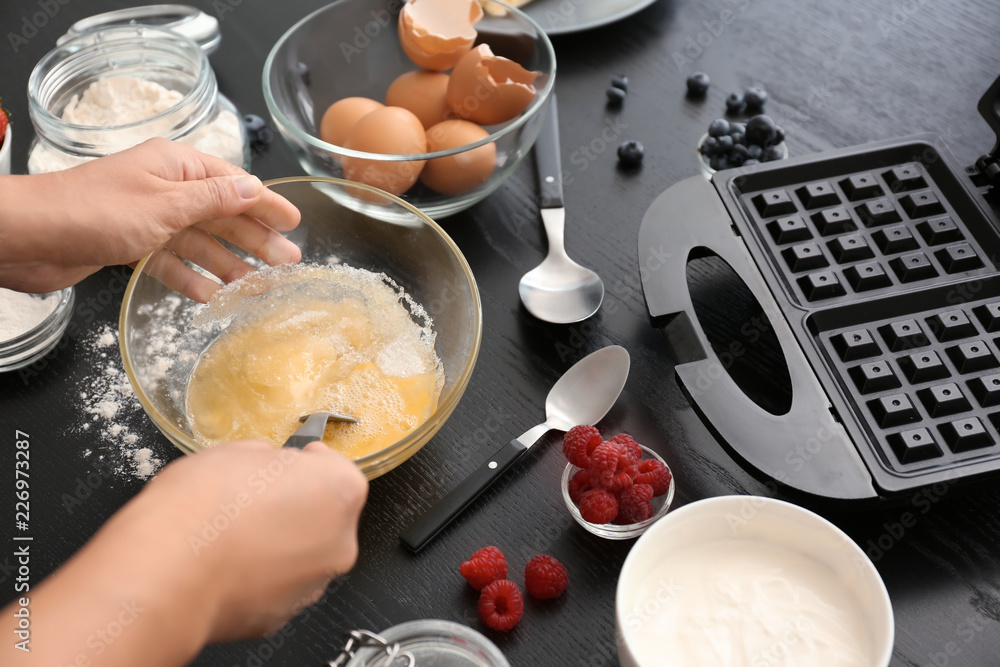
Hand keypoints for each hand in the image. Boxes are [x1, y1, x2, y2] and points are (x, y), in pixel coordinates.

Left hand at [0, 138, 300, 301]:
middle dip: (255, 238)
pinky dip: (190, 277)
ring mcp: (148, 217)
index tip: (294, 223)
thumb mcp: (165, 204)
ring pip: (199, 241)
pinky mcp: (130, 244)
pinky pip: (171, 261)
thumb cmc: (94, 212)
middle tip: (286, 262)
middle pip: (222, 214)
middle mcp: (165, 188)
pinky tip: (209, 295)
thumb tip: (254, 190)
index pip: (235, 184)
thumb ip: (213, 199)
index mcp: (176, 166)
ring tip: (256, 286)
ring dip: (227, 263)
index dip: (267, 204)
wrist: (31, 237)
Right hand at [8, 440, 367, 666]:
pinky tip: (226, 563)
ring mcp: (313, 583)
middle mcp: (338, 541)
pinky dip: (259, 575)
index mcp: (340, 490)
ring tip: (233, 533)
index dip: (304, 462)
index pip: (335, 467)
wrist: (164, 575)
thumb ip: (269, 460)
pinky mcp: (283, 615)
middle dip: (295, 505)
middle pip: (324, 514)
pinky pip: (278, 584)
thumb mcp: (238, 452)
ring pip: (303, 553)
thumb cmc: (200, 509)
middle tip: (252, 498)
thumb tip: (266, 466)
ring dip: (279, 542)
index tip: (285, 462)